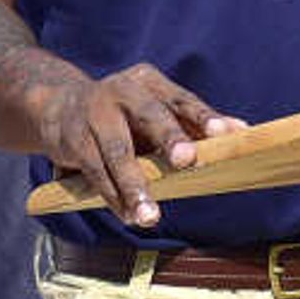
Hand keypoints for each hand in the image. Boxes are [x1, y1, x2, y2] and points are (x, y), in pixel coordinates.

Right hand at [36, 64, 242, 230]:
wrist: (57, 104)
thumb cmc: (123, 114)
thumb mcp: (154, 111)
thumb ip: (193, 122)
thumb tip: (242, 131)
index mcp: (148, 81)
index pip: (181, 99)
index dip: (203, 116)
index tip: (223, 133)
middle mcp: (121, 90)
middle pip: (149, 116)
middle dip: (169, 138)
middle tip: (186, 161)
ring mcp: (93, 112)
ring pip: (117, 152)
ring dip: (134, 186)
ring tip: (150, 217)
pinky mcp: (72, 139)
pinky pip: (95, 171)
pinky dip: (112, 195)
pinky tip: (127, 214)